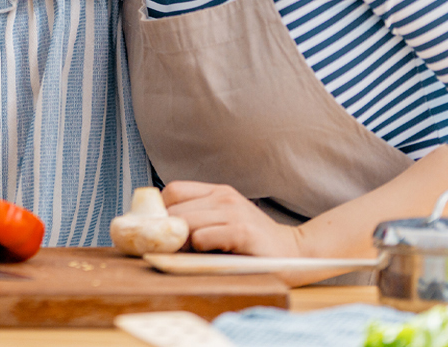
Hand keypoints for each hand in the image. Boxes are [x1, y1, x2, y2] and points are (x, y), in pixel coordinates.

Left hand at [162, 181, 304, 257]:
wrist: (292, 252)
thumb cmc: (251, 243)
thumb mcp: (221, 222)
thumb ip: (195, 220)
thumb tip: (155, 232)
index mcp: (216, 192)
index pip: (172, 190)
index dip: (160, 212)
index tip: (160, 232)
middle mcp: (224, 197)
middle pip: (175, 209)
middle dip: (167, 233)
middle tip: (173, 251)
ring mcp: (234, 212)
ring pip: (185, 223)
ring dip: (182, 243)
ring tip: (192, 256)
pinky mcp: (243, 232)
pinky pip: (204, 237)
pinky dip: (199, 249)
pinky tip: (211, 255)